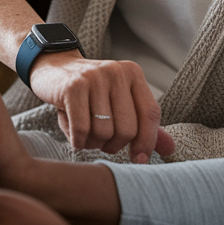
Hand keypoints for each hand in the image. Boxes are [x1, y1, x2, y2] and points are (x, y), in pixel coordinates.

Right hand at [29, 53, 174, 162]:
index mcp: (133, 74)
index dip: (147, 141)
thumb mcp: (118, 101)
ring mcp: (94, 78)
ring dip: (94, 144)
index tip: (138, 159)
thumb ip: (143, 124)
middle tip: (102, 143)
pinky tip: (75, 138)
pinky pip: (82, 129)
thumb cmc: (89, 91)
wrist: (53, 66)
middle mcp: (116, 72)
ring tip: (86, 136)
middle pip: (127, 129)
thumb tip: (170, 149)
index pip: (150, 114)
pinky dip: (78, 141)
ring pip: (104, 131)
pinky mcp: (72, 87)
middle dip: (114, 145)